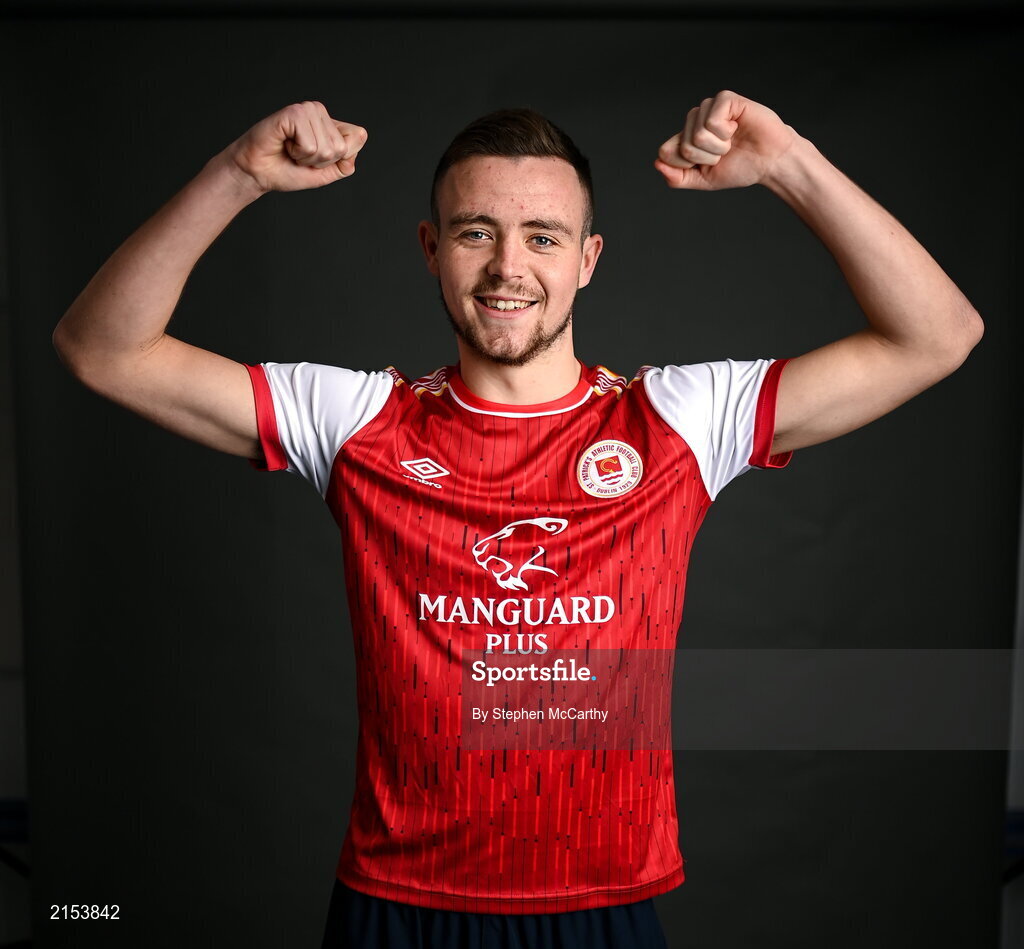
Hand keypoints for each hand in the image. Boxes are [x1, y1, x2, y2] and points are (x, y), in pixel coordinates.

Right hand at [222, 101, 367, 193]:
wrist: (259, 173)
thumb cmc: (287, 171)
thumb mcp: (325, 173)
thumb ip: (345, 164)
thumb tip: (357, 142)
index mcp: (330, 124)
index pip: (358, 136)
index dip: (340, 158)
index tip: (315, 159)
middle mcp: (320, 112)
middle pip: (341, 147)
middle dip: (320, 161)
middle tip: (299, 156)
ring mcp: (307, 110)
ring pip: (326, 147)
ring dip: (307, 158)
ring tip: (292, 150)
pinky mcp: (293, 113)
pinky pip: (310, 144)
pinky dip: (297, 152)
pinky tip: (285, 144)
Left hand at [655, 90, 798, 190]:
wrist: (770, 161)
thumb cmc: (739, 167)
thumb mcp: (703, 180)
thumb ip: (677, 178)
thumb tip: (657, 163)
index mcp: (685, 137)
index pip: (665, 152)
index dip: (686, 165)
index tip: (708, 164)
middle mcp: (694, 120)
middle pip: (684, 146)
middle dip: (707, 157)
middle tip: (725, 152)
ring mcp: (709, 107)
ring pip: (698, 135)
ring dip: (718, 147)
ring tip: (732, 141)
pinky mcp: (725, 99)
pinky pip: (712, 121)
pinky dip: (726, 133)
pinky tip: (737, 128)